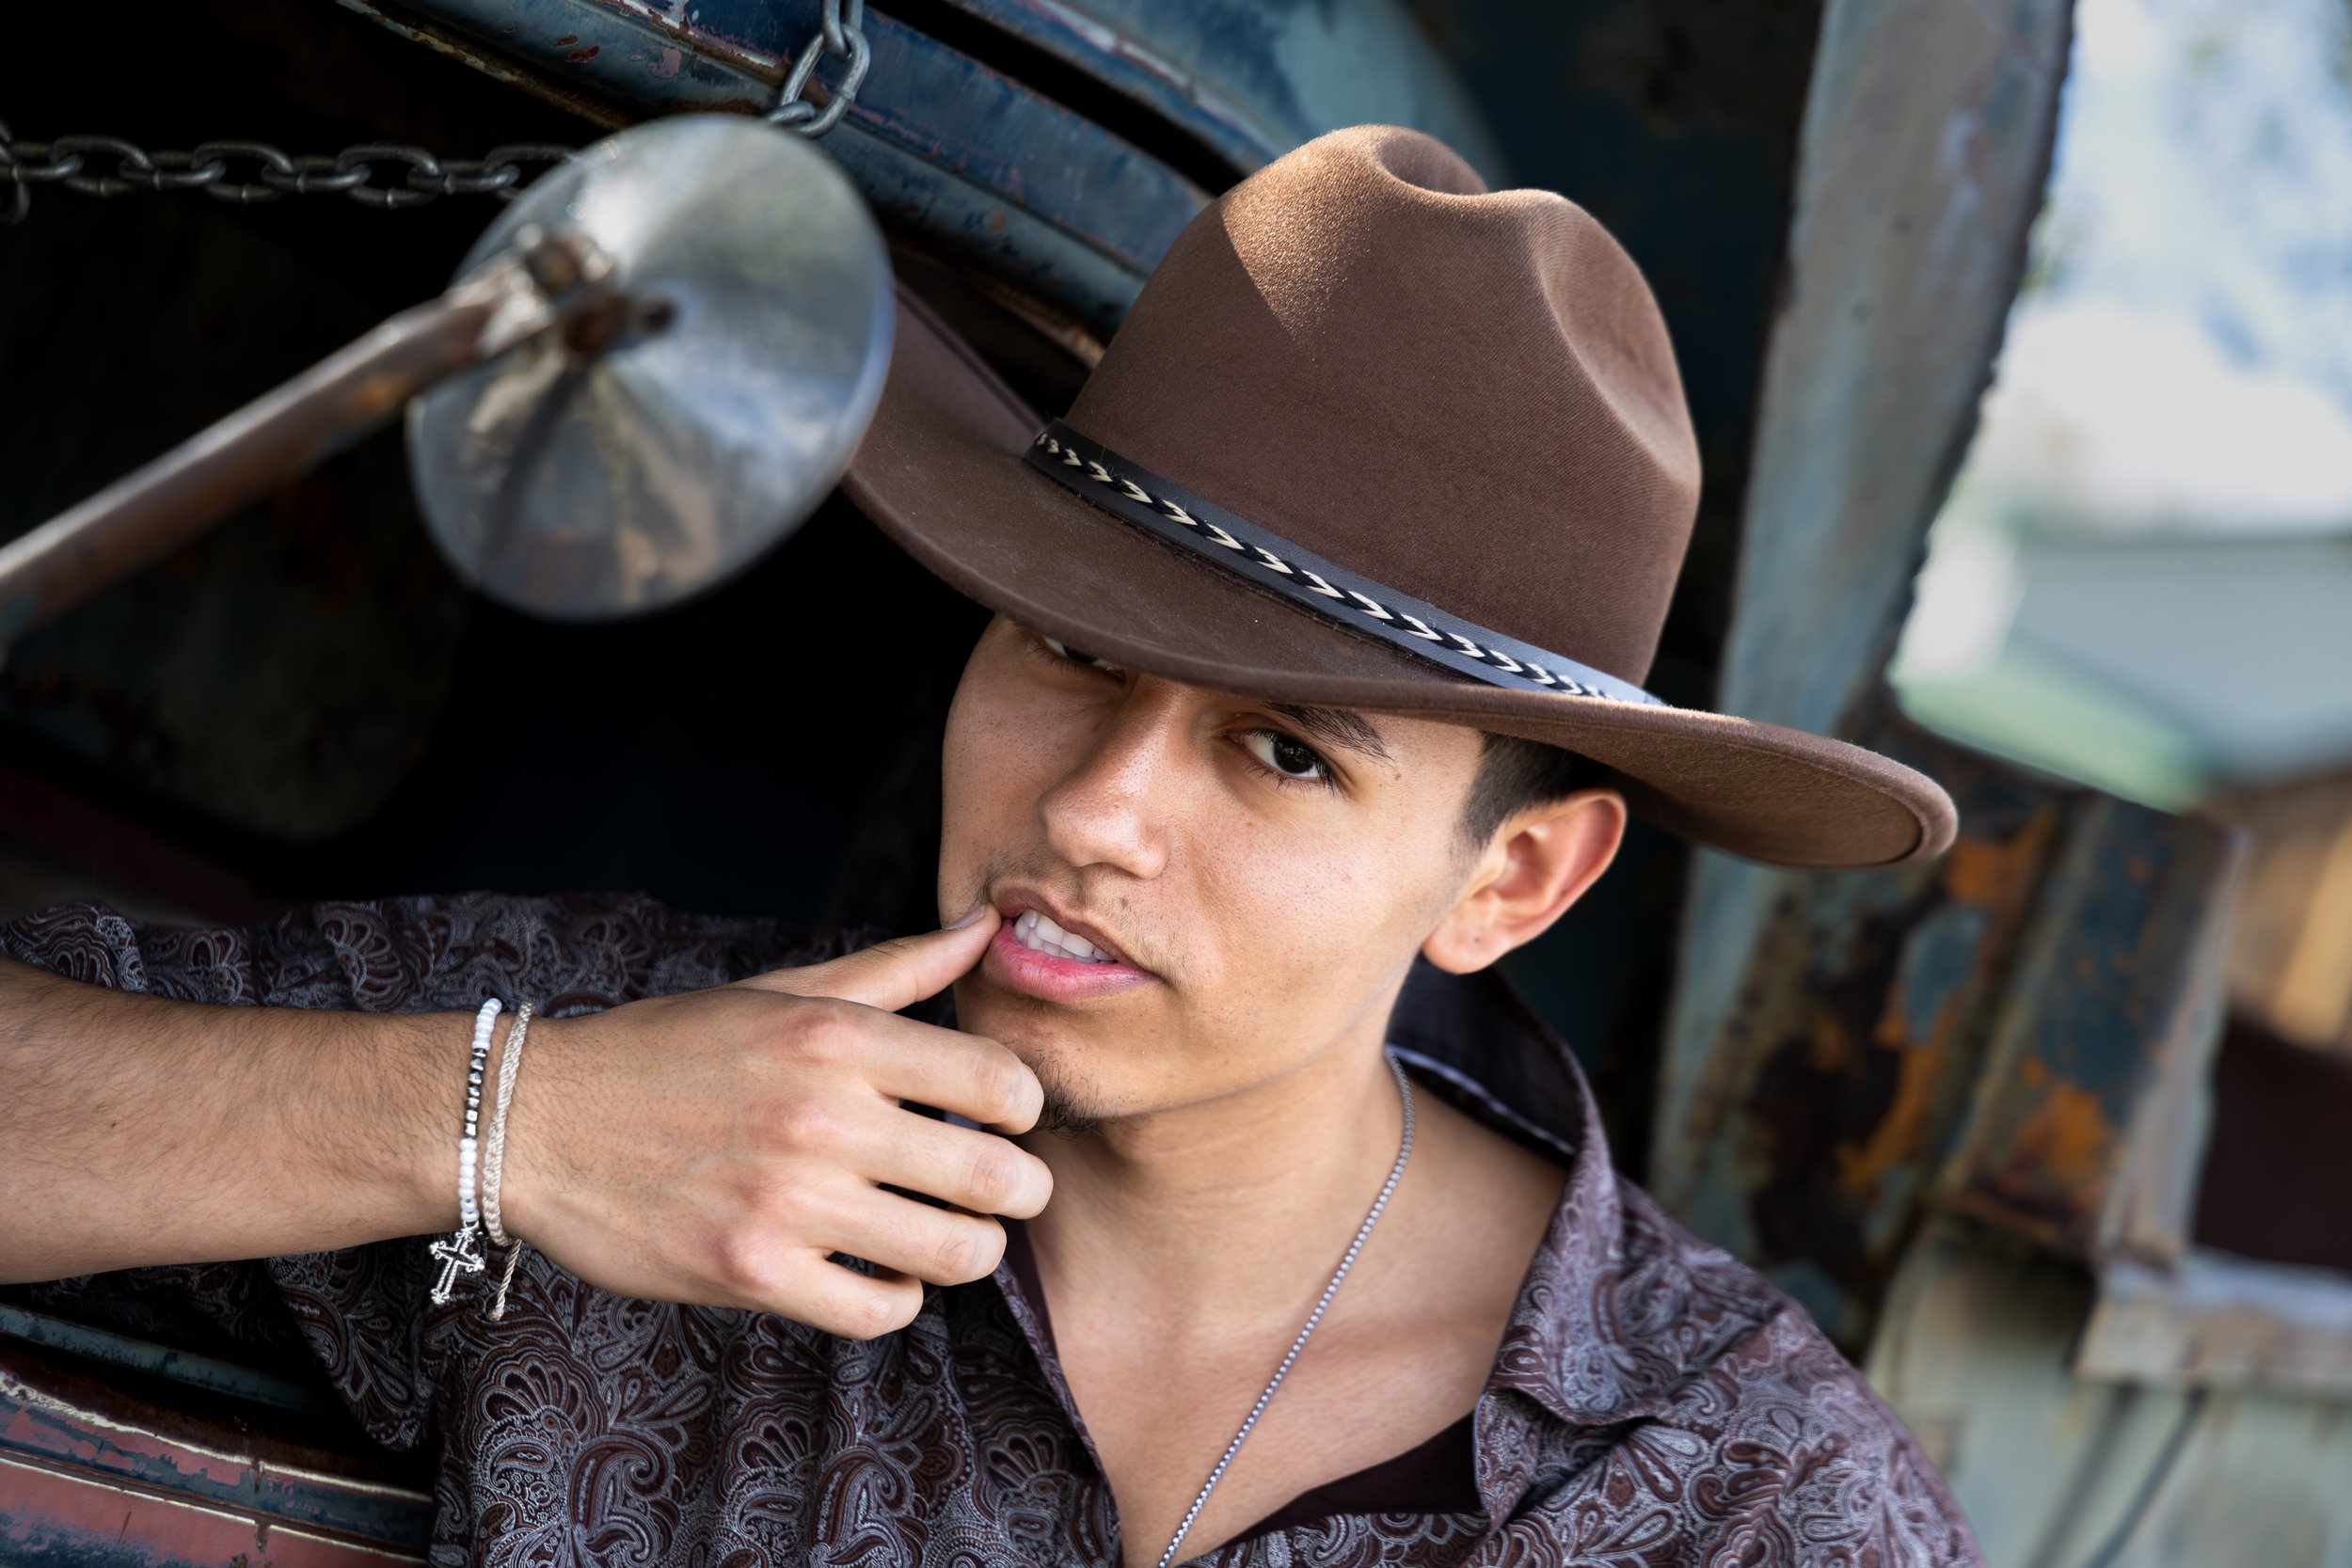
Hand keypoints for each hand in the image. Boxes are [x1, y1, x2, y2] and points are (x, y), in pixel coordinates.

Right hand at [500, 908, 1048, 1337]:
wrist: (537, 1121)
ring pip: (953, 1253)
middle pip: (996, 1176)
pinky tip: (885, 1273)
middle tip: (1006, 1192)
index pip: (1002, 1080)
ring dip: (970, 1251)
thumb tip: (985, 928)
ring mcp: (788, 1200)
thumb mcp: (783, 991)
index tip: (1008, 1118)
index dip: (1026, 1107)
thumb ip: (895, 968)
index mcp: (837, 1036)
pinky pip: (880, 1311)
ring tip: (952, 1236)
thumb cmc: (671, 1049)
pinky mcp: (752, 1273)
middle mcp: (822, 1116)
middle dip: (1021, 1191)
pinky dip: (900, 1298)